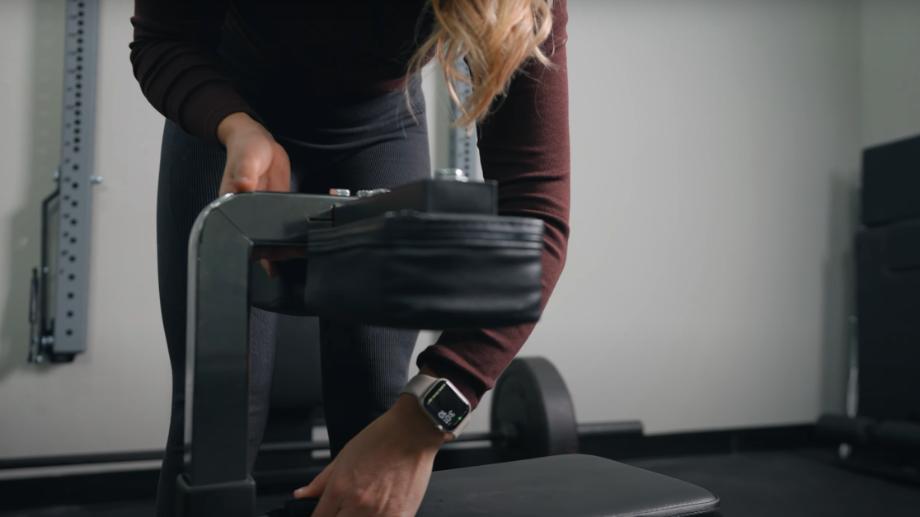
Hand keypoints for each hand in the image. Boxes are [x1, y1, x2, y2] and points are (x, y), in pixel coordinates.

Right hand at [218, 112, 291, 274]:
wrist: (258, 138)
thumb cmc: (245, 147)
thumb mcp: (245, 158)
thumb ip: (244, 173)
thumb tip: (243, 186)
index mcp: (233, 206)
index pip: (243, 236)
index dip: (257, 251)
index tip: (270, 262)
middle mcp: (247, 213)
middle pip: (261, 241)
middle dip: (276, 254)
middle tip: (293, 256)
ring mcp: (264, 211)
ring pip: (275, 236)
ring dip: (287, 246)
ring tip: (303, 251)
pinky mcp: (278, 206)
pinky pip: (286, 223)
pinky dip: (295, 231)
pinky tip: (308, 237)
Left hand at [293, 394, 449, 515]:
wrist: (413, 432)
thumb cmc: (381, 439)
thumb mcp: (343, 457)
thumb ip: (320, 482)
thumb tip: (302, 495)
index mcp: (340, 489)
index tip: (323, 514)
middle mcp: (358, 505)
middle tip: (345, 507)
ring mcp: (381, 514)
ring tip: (364, 506)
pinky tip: (380, 510)